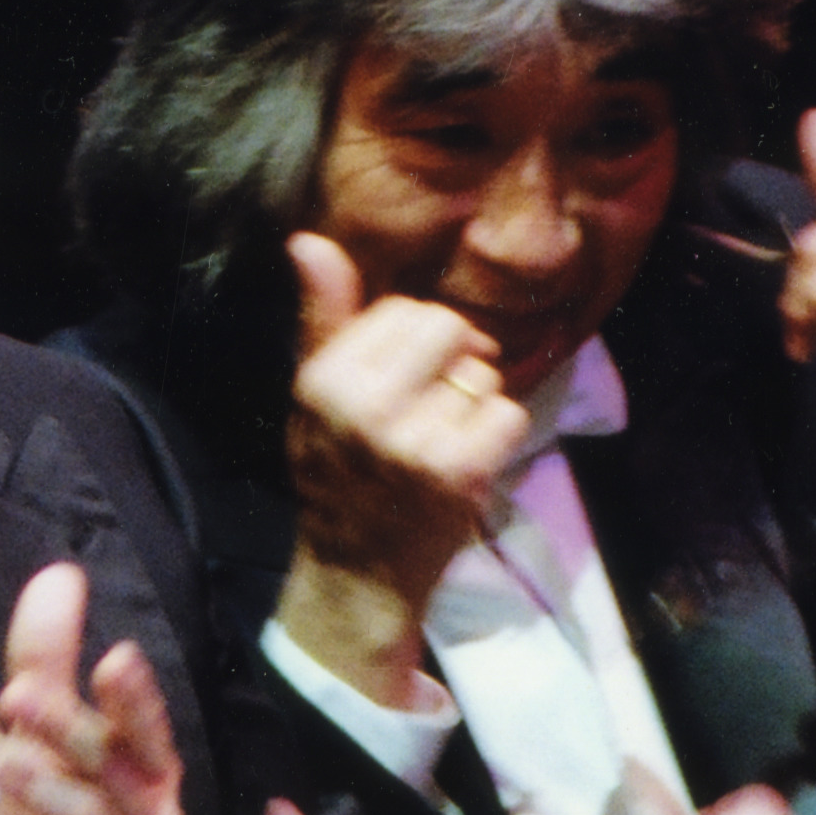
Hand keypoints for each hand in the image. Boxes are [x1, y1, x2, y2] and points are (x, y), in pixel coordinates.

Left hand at [0, 563, 187, 814]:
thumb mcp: (45, 746)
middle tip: (13, 696)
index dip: (137, 702)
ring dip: (31, 788)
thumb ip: (49, 663)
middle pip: (122, 776)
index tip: (114, 657)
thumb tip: (60, 574)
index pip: (151, 735)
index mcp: (149, 783)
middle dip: (70, 732)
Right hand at [275, 232, 527, 707]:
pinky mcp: (458, 473)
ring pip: (483, 374)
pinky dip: (498, 439)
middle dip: (453, 362)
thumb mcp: (314, 394)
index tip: (401, 385)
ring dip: (475, 405)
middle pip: (450, 329)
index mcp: (326, 378)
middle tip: (430, 409)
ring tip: (441, 443)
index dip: (416, 344)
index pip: (406, 313)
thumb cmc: (337, 474)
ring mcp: (413, 440)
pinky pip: (508, 415)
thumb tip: (308, 240)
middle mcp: (365, 405)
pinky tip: (466, 464)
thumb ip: (323, 316)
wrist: (357, 574)